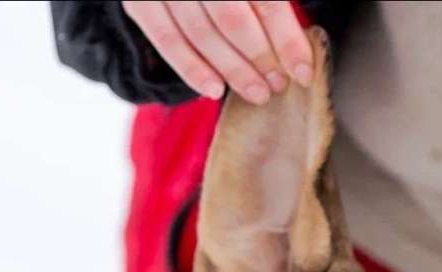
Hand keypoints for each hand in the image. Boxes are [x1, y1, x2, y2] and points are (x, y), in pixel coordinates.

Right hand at [122, 0, 311, 103]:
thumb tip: (296, 48)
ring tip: (256, 92)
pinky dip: (191, 69)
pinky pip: (166, 39)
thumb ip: (270, 4)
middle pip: (233, 20)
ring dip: (232, 71)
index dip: (287, 40)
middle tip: (277, 85)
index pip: (267, 2)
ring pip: (201, 34)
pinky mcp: (138, 0)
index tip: (303, 72)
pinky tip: (214, 90)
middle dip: (260, 59)